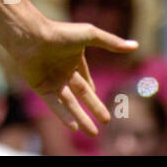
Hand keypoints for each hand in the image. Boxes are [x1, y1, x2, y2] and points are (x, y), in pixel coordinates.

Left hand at [8, 13, 137, 134]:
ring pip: (69, 103)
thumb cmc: (60, 32)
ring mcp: (51, 80)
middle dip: (94, 108)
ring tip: (93, 133)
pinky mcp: (40, 87)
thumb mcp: (90, 35)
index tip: (99, 100)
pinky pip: (54, 105)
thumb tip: (136, 45)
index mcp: (73, 60)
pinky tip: (74, 127)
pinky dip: (63, 115)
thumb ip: (111, 42)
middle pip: (81, 95)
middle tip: (106, 121)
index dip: (93, 92)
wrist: (30, 36)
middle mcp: (62, 71)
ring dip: (81, 118)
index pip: (85, 79)